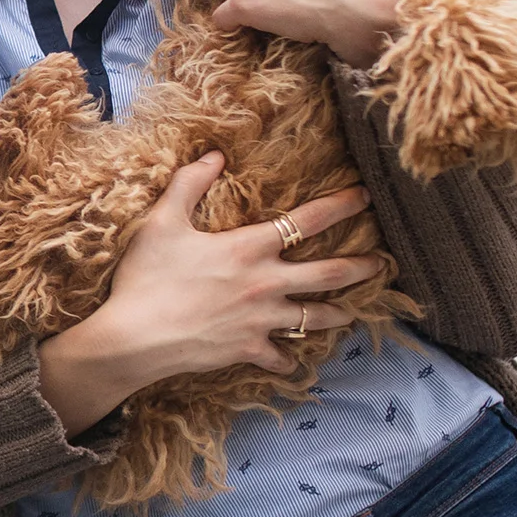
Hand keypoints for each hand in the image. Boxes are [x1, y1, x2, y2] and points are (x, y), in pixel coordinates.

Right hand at [36, 153, 384, 433]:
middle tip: (382, 263)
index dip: (340, 206)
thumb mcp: (162, 221)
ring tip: (354, 312)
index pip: (307, 221)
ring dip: (339, 314)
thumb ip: (189, 184)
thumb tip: (214, 155)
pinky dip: (287, 359)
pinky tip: (291, 360)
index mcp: (249, 247)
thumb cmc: (146, 277)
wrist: (134, 337)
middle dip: (361, 266)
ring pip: (316, 319)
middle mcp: (266, 283)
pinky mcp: (248, 349)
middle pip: (329, 274)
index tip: (364, 197)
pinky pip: (280, 357)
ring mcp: (261, 320)